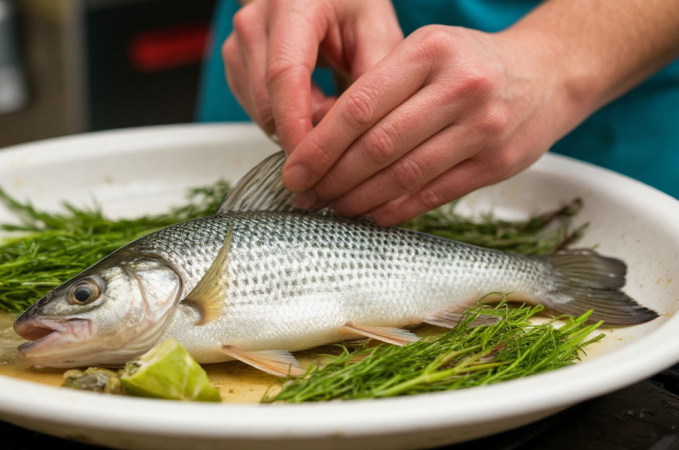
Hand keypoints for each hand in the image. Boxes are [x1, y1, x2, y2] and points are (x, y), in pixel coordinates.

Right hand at [221, 0, 402, 151]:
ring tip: (328, 102)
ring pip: (260, 111)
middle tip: (341, 127)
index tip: (312, 160)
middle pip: (267, 101)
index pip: (283, 75)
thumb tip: (359, 132)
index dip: (295, 124)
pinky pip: (255, 109)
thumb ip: (374, 79)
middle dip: (303, 130)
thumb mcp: (378, 32)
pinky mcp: (235, 63)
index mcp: (293, 5)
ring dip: (295, 123)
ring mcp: (238, 43)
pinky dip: (284, 117)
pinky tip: (309, 98)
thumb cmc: (352, 6)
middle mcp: (255, 21)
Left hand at [284, 25, 582, 225]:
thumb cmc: (470, 64)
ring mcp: (483, 127)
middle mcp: (459, 86)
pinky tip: (369, 216)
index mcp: (430, 50)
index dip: (320, 145)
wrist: (548, 73)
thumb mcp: (425, 54)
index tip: (293, 169)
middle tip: (305, 195)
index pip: (360, 105)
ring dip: (359, 199)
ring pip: (404, 175)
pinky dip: (395, 210)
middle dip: (332, 178)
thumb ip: (379, 88)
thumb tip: (319, 144)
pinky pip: (433, 195)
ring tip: (331, 208)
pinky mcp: (497, 163)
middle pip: (378, 145)